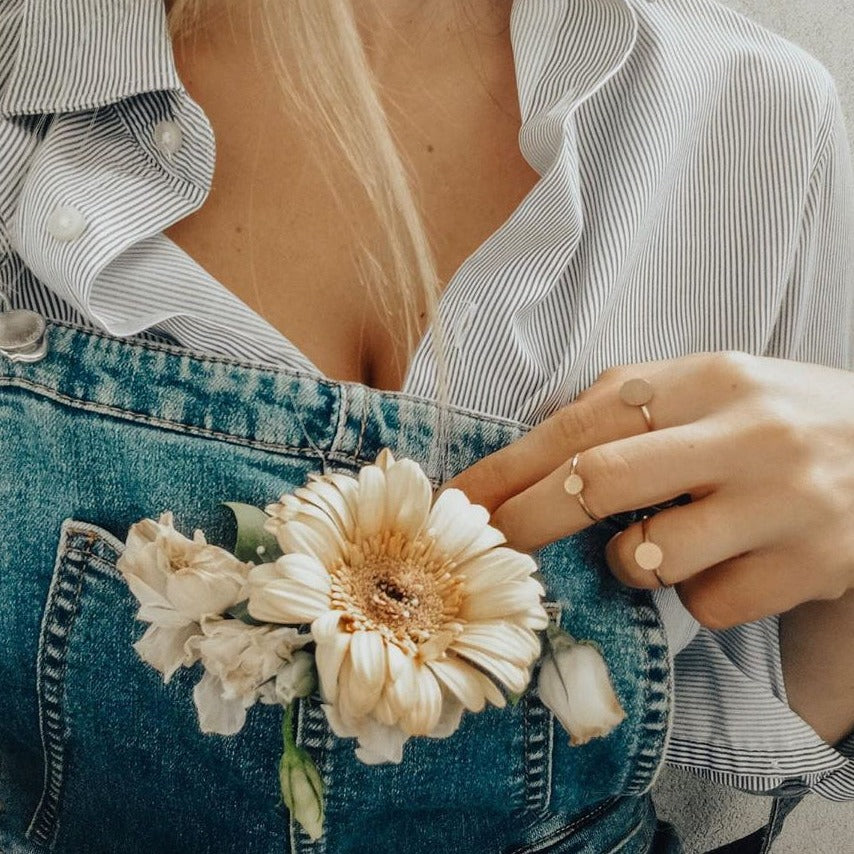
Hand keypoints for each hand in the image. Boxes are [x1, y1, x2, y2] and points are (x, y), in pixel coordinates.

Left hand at [442, 352, 853, 628]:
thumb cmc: (782, 420)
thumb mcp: (713, 387)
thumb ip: (630, 403)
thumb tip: (538, 447)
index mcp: (709, 379)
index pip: (581, 423)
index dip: (509, 467)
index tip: (460, 499)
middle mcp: (745, 434)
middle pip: (599, 482)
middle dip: (529, 520)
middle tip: (490, 543)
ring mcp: (782, 502)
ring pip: (651, 558)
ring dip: (628, 563)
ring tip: (660, 541)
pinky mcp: (812, 566)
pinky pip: (710, 605)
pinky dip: (696, 595)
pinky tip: (727, 564)